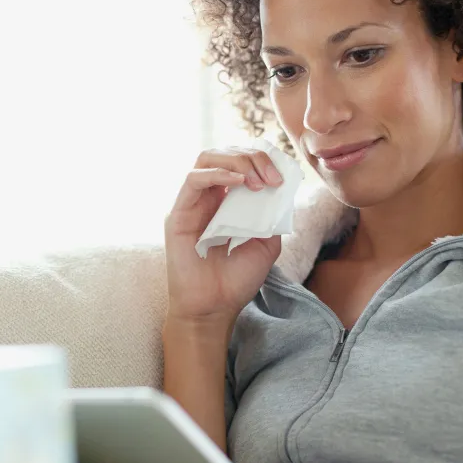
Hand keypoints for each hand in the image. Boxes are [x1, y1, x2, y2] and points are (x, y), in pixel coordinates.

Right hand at [164, 147, 284, 324]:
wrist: (215, 309)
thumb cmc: (236, 280)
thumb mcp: (266, 244)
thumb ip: (272, 216)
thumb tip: (283, 190)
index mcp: (227, 201)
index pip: (239, 162)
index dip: (262, 159)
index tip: (283, 174)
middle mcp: (207, 197)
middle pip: (225, 154)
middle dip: (254, 157)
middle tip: (274, 177)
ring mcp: (192, 203)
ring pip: (208, 158)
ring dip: (238, 162)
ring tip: (259, 181)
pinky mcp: (179, 214)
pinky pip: (194, 180)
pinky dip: (218, 175)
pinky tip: (240, 183)